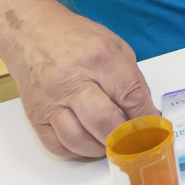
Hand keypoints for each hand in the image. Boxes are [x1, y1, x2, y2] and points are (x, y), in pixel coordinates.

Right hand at [5, 8, 158, 158]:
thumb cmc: (75, 39)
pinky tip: (87, 142)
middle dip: (123, 138)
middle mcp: (71, 78)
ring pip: (77, 139)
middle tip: (132, 142)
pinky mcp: (35, 114)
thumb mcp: (115, 47)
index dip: (145, 117)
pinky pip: (56, 145)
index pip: (130, 95)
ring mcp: (50, 98)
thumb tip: (146, 113)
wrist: (32, 33)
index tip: (152, 129)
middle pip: (102, 121)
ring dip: (99, 148)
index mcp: (98, 57)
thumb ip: (132, 80)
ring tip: (109, 143)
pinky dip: (76, 151)